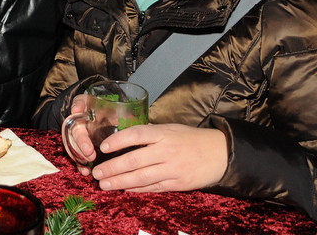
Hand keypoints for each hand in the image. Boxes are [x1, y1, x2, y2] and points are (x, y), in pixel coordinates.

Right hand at [64, 94, 97, 176]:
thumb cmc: (90, 105)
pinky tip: (86, 173)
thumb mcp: (85, 101)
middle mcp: (76, 134)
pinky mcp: (85, 149)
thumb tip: (76, 109)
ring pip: (76, 154)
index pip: (76, 133)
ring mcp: (80, 142)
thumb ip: (80, 103)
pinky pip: (81, 159)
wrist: (95, 109)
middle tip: (91, 158)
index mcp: (76, 123)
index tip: (89, 150)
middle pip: (75, 146)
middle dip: (82, 154)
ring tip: (88, 171)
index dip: (82, 142)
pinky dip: (82, 166)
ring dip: (81, 162)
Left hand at [89, 123, 227, 192]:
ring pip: (141, 178)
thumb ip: (150, 132)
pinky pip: (153, 187)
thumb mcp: (171, 128)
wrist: (220, 153)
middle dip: (112, 168)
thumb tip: (126, 132)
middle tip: (96, 173)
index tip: (103, 147)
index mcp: (164, 134)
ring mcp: (172, 169)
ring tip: (104, 184)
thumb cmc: (191, 138)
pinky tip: (124, 188)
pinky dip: (137, 189)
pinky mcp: (178, 184)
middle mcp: (167, 151)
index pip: (137, 134)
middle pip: (134, 160)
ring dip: (120, 182)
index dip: (118, 141)